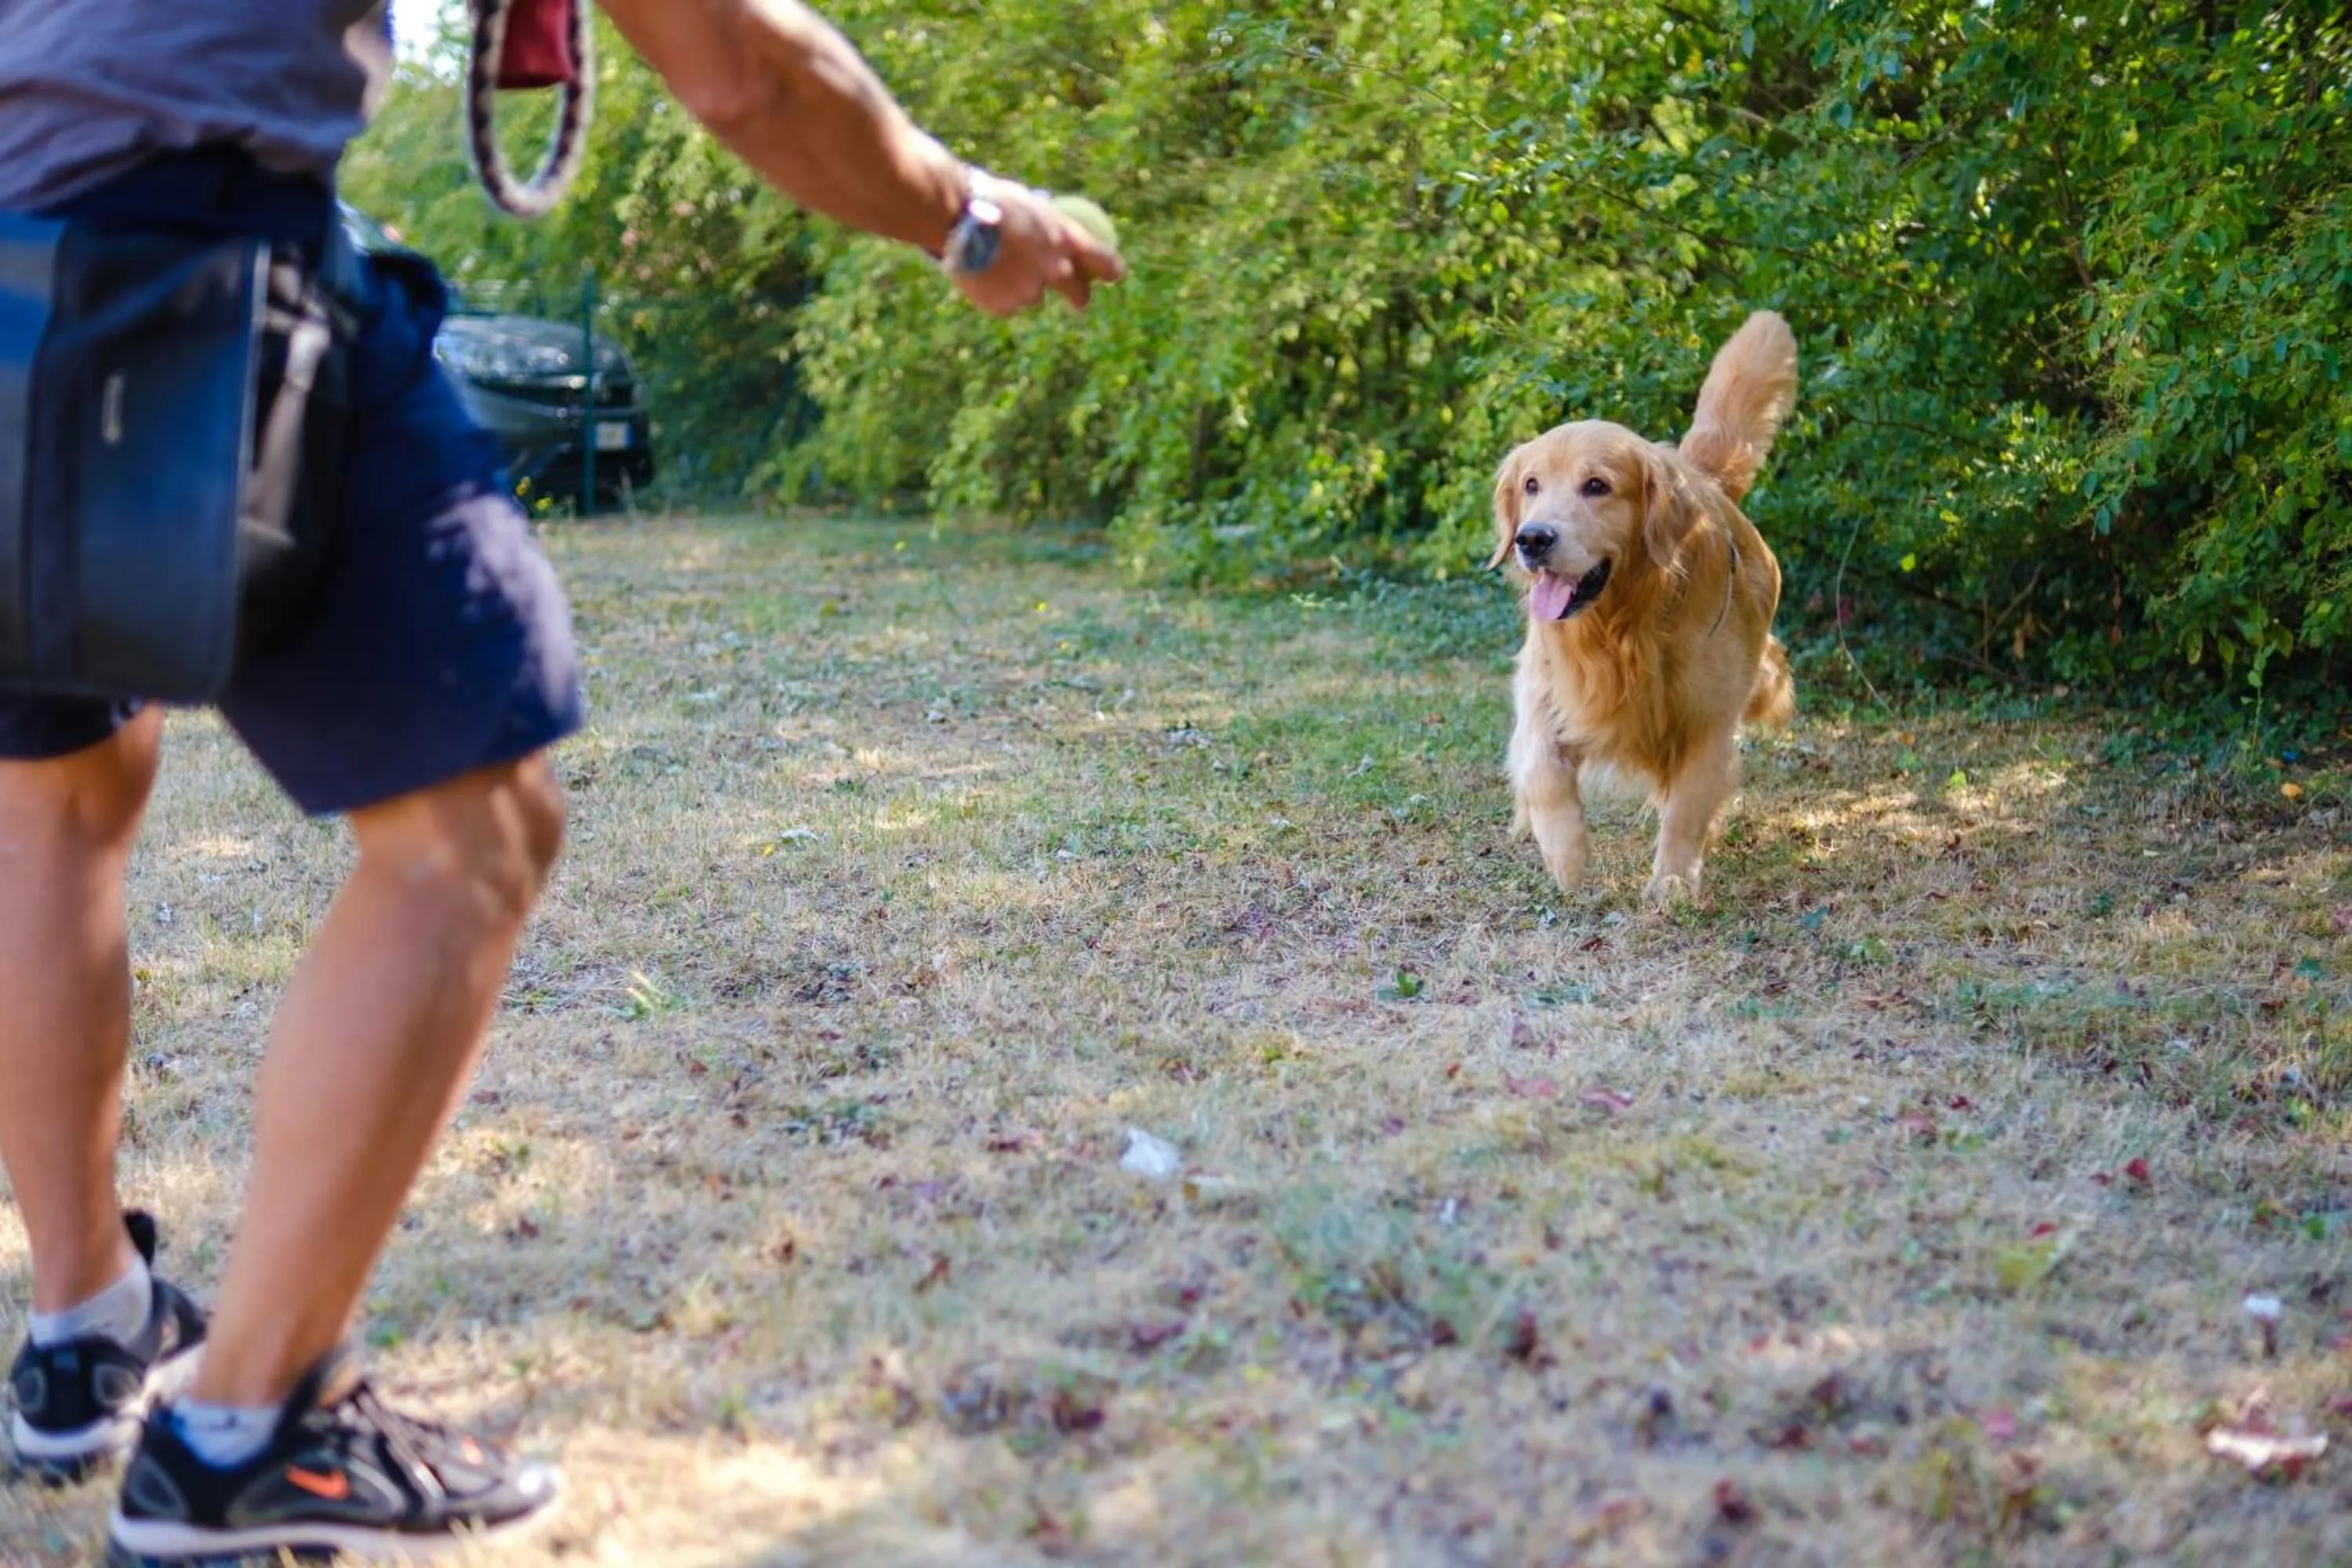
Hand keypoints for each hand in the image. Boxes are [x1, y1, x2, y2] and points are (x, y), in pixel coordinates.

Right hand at [947, 174, 1124, 317]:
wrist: (953, 215)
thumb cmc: (985, 196)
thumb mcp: (1023, 199)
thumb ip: (1039, 217)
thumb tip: (1043, 214)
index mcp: (1064, 238)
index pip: (1103, 261)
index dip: (1110, 269)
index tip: (1114, 274)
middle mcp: (1054, 269)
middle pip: (1078, 295)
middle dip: (1078, 298)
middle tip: (1077, 300)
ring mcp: (1029, 291)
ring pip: (1033, 298)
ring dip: (1023, 289)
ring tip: (998, 267)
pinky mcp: (1003, 306)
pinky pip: (1005, 305)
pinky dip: (997, 296)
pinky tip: (980, 277)